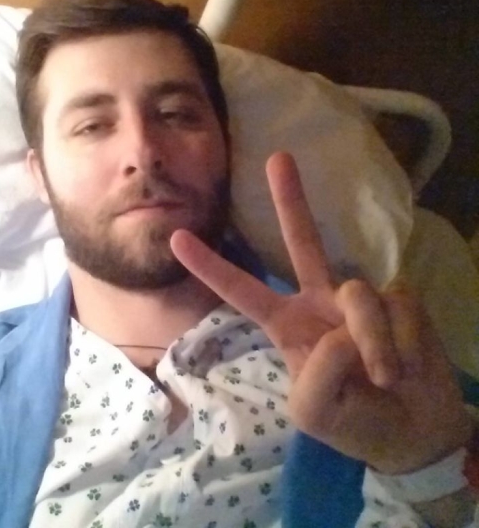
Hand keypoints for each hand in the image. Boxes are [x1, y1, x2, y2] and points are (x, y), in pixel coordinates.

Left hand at [170, 151, 472, 473]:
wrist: (412, 431)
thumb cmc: (353, 421)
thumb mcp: (314, 412)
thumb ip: (316, 375)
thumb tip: (343, 331)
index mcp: (287, 325)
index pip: (242, 291)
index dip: (211, 266)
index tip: (177, 237)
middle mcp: (318, 301)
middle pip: (300, 243)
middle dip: (290, 200)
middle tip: (278, 158)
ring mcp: (356, 298)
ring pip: (355, 293)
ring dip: (371, 343)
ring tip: (383, 378)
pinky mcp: (397, 298)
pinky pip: (395, 305)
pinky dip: (399, 343)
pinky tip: (403, 365)